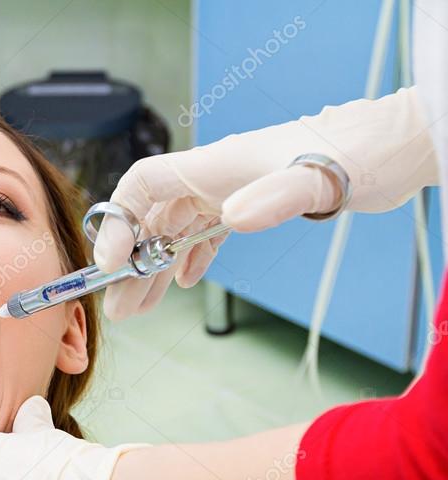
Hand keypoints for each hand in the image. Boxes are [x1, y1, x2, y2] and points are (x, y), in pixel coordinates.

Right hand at [95, 86, 437, 319]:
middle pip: (151, 219)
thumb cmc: (354, 154)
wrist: (388, 149)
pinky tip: (184, 282)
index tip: (111, 263)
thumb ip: (274, 197)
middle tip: (116, 306)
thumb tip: (231, 219)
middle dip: (129, 264)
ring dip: (152, 270)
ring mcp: (228, 192)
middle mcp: (211, 178)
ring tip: (136, 309)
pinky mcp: (248, 205)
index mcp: (212, 165)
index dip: (118, 222)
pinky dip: (188, 259)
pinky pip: (202, 234)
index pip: (142, 186)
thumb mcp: (316, 176)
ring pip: (173, 232)